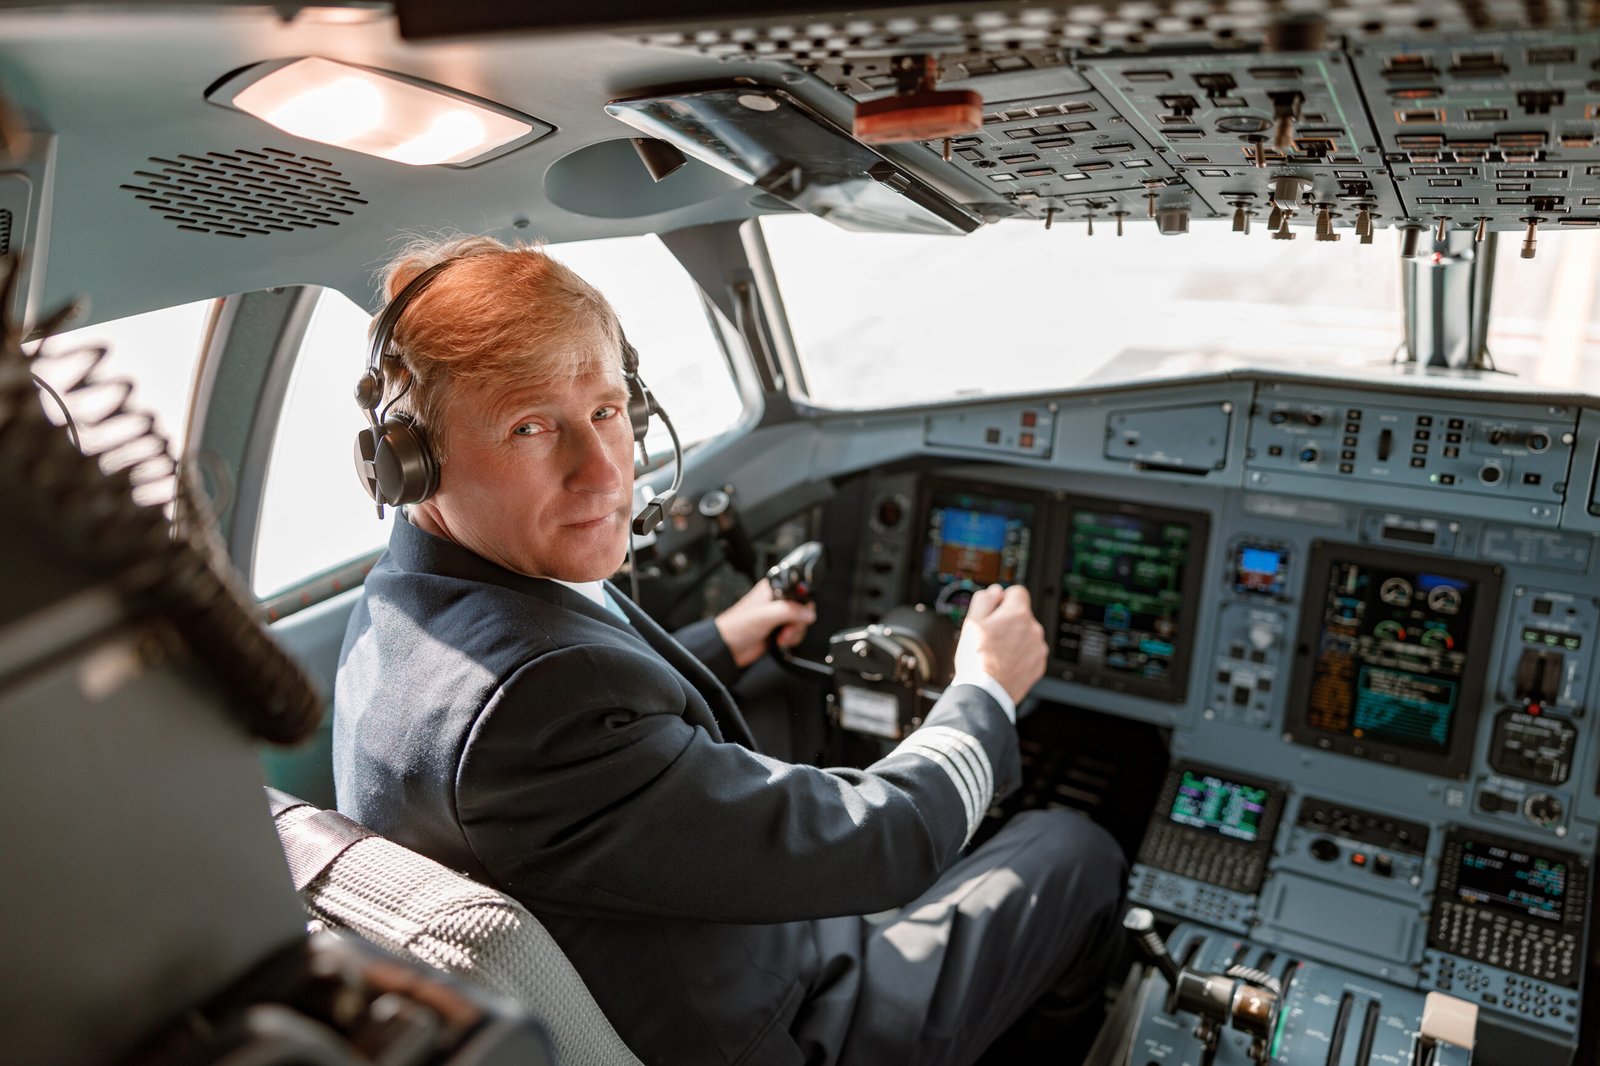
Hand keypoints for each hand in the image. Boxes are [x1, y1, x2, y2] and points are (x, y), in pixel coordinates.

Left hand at [715, 579, 817, 667]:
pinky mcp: (779, 630)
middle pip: (803, 607)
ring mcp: (779, 616)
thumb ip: (790, 611)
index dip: (802, 602)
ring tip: (781, 636)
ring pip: (801, 622)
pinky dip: (791, 639)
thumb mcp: (766, 615)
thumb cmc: (737, 626)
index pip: (798, 590)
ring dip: (794, 632)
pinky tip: (780, 641)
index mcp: (773, 589)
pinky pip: (796, 633)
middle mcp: (777, 601)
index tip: (798, 613)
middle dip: (798, 621)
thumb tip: (808, 613)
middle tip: (787, 627)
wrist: (729, 648)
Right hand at [954, 584, 1046, 703]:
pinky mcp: (1039, 665)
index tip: (995, 610)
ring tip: (997, 652)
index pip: (1018, 592)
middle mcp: (1034, 629)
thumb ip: (985, 599)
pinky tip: (1005, 662)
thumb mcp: (971, 621)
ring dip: (1015, 638)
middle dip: (1008, 621)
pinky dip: (1020, 655)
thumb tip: (996, 591)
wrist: (986, 692)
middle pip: (1021, 615)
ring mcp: (1039, 648)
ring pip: (1026, 634)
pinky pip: (1031, 652)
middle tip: (991, 636)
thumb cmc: (977, 659)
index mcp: (1018, 614)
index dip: (1003, 599)